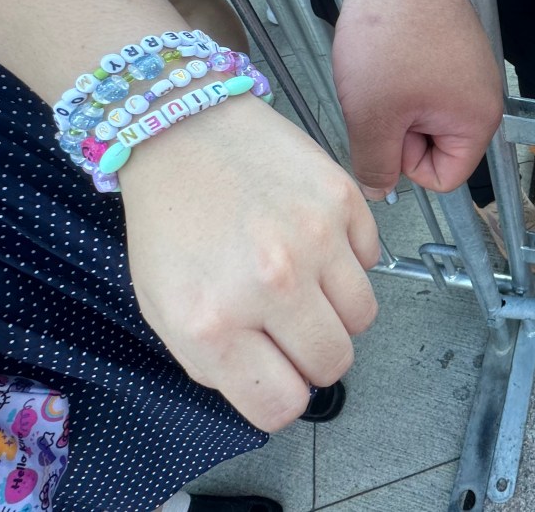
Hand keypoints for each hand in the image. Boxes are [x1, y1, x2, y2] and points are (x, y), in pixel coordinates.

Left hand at [122, 96, 379, 431]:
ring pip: (362, 318)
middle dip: (315, 354)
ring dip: (338, 309)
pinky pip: (371, 259)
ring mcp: (314, 239)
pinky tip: (313, 238)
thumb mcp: (163, 306)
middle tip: (293, 325)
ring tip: (306, 280)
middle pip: (334, 363)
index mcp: (213, 324)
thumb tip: (275, 383)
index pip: (281, 405)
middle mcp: (270, 286)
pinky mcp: (343, 199)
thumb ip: (215, 360)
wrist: (183, 129)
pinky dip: (349, 259)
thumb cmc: (170, 216)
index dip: (283, 394)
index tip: (279, 373)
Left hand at [332, 0, 502, 197]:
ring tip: (382, 74)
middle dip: (400, 131)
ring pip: (423, 116)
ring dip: (396, 105)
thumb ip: (375, 163)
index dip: (406, 163)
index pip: (443, 179)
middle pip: (434, 148)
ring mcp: (470, 75)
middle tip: (381, 96)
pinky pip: (424, 89)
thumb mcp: (372, 114)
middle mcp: (483, 101)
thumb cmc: (391, 37)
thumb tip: (379, 190)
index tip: (390, 125)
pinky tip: (389, 57)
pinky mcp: (454, 54)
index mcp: (477, 122)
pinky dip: (401, 81)